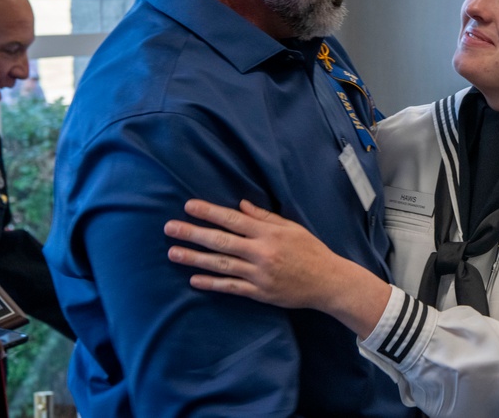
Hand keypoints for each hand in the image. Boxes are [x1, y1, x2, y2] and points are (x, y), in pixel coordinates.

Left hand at [165, 199, 389, 337]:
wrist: (328, 282)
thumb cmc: (311, 251)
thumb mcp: (292, 228)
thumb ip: (264, 218)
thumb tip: (240, 206)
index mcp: (269, 233)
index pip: (233, 219)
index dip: (210, 212)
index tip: (189, 206)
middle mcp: (262, 252)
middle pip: (221, 241)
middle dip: (193, 233)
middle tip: (170, 228)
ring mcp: (259, 274)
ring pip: (221, 264)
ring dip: (195, 258)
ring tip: (173, 252)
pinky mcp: (259, 292)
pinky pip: (231, 287)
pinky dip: (211, 283)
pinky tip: (194, 278)